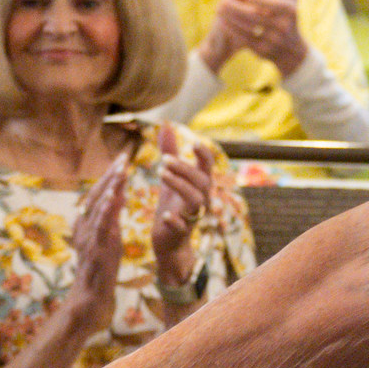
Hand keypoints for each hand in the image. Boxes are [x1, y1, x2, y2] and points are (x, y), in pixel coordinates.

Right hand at [64, 159, 130, 325]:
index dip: (110, 175)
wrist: (90, 296)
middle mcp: (83, 225)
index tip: (122, 158)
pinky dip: (106, 208)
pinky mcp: (94, 248)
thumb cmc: (100, 267)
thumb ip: (111, 215)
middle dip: (110, 175)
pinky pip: (100, 224)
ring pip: (97, 206)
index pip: (98, 193)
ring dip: (109, 187)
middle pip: (96, 195)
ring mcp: (87, 236)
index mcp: (85, 222)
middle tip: (124, 158)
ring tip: (120, 171)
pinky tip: (114, 195)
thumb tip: (120, 192)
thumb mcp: (107, 236)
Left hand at [146, 124, 213, 285]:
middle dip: (185, 169)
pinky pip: (182, 226)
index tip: (193, 143)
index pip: (207, 167)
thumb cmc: (172, 206)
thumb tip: (166, 124)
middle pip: (202, 181)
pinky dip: (175, 220)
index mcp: (198, 186)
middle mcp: (200, 200)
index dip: (203, 155)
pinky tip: (166, 214)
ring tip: (161, 174)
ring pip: (195, 200)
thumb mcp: (170, 177)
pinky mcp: (180, 232)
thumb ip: (169, 151)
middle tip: (163, 160)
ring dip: (179, 186)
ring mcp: (192, 217)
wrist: (169, 242)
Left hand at [201, 0, 307, 75]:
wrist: (292, 52)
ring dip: (232, 18)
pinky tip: (224, 24)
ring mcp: (272, 40)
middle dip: (238, 7)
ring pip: (248, 26)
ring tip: (220, 11)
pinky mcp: (263, 51)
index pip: (268, 0)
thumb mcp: (292, 5)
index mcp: (290, 11)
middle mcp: (283, 26)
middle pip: (256, 14)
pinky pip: (245, 38)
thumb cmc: (290, 21)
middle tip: (225, 1)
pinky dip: (233, 30)